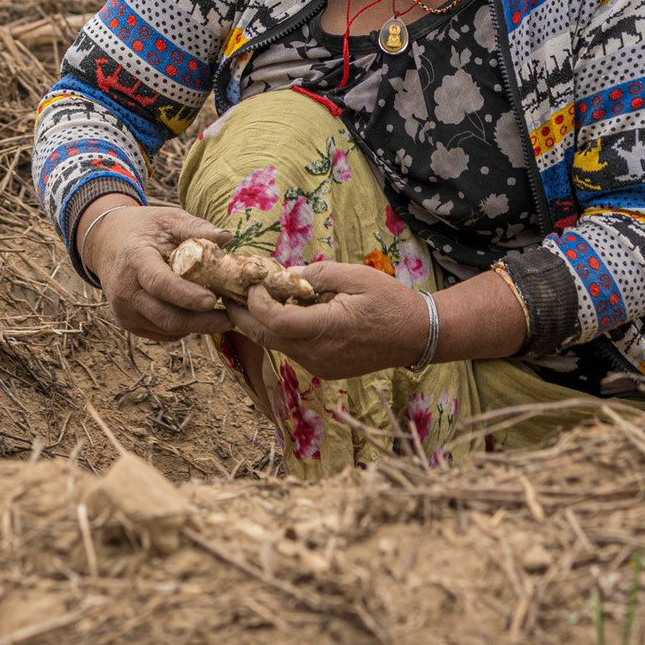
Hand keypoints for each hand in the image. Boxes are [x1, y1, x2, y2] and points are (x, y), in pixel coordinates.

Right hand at [79, 201, 234, 342]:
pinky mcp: (130, 324)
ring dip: (196, 325)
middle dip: (202, 321)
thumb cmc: (145, 230)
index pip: (160, 284)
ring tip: (221, 315)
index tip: (214, 300)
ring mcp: (125, 311)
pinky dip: (184, 327)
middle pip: (167, 316)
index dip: (187, 295)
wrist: (108, 244)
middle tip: (231, 317)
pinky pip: (163, 333)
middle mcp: (126, 291)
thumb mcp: (168, 220)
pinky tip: (198, 315)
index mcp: (135, 261)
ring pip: (168, 329)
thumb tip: (226, 237)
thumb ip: (196, 228)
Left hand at [228, 260, 429, 379]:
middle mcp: (319, 354)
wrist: (417, 335)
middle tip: (228, 294)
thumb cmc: (389, 300)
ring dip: (261, 323)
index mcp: (327, 329)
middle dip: (244, 316)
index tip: (251, 284)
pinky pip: (293, 351)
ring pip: (277, 346)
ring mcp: (320, 366)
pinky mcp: (324, 370)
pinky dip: (281, 333)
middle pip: (267, 338)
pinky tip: (280, 314)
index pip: (276, 322)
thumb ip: (314, 275)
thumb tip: (283, 274)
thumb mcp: (354, 275)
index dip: (256, 304)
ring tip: (250, 300)